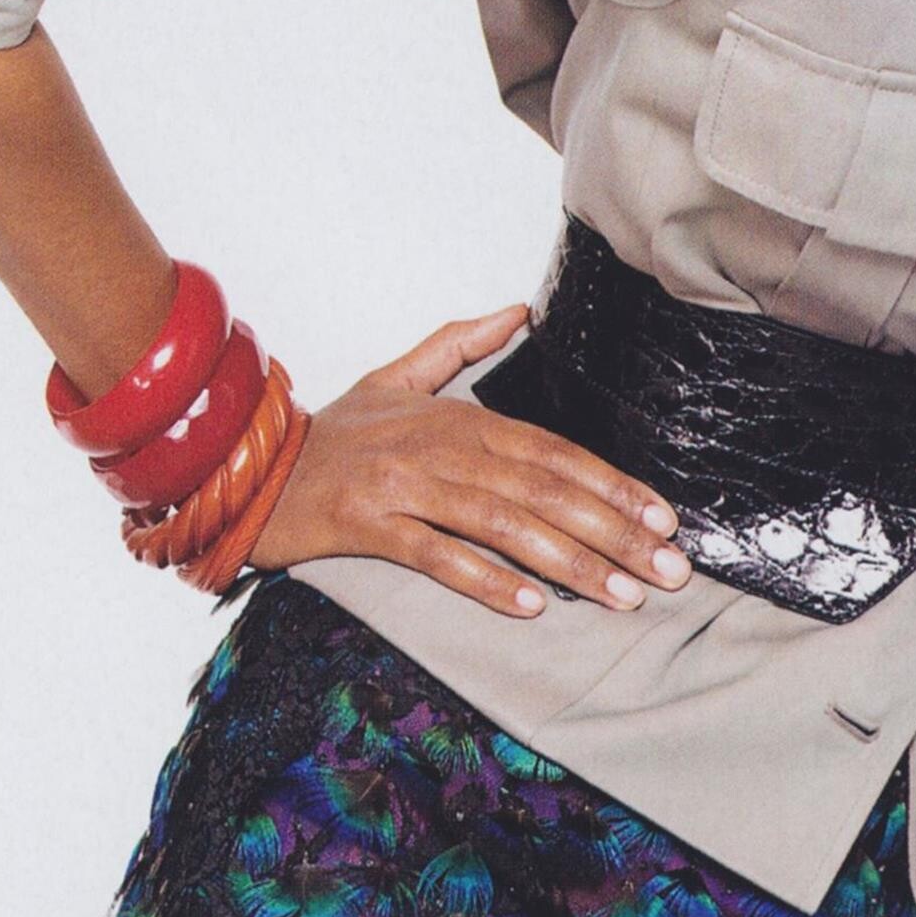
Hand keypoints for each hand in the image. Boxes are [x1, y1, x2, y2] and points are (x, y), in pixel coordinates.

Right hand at [249, 304, 693, 618]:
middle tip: (668, 571)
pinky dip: (485, 580)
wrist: (247, 466)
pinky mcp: (366, 527)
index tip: (663, 520)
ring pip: (503, 525)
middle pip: (543, 490)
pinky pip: (435, 556)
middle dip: (614, 533)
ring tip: (621, 595)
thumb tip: (517, 311)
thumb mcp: (396, 376)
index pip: (553, 451)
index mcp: (455, 417)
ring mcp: (402, 487)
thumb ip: (460, 345)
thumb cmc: (332, 434)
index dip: (613, 485)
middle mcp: (437, 447)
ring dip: (569, 563)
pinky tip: (532, 605)